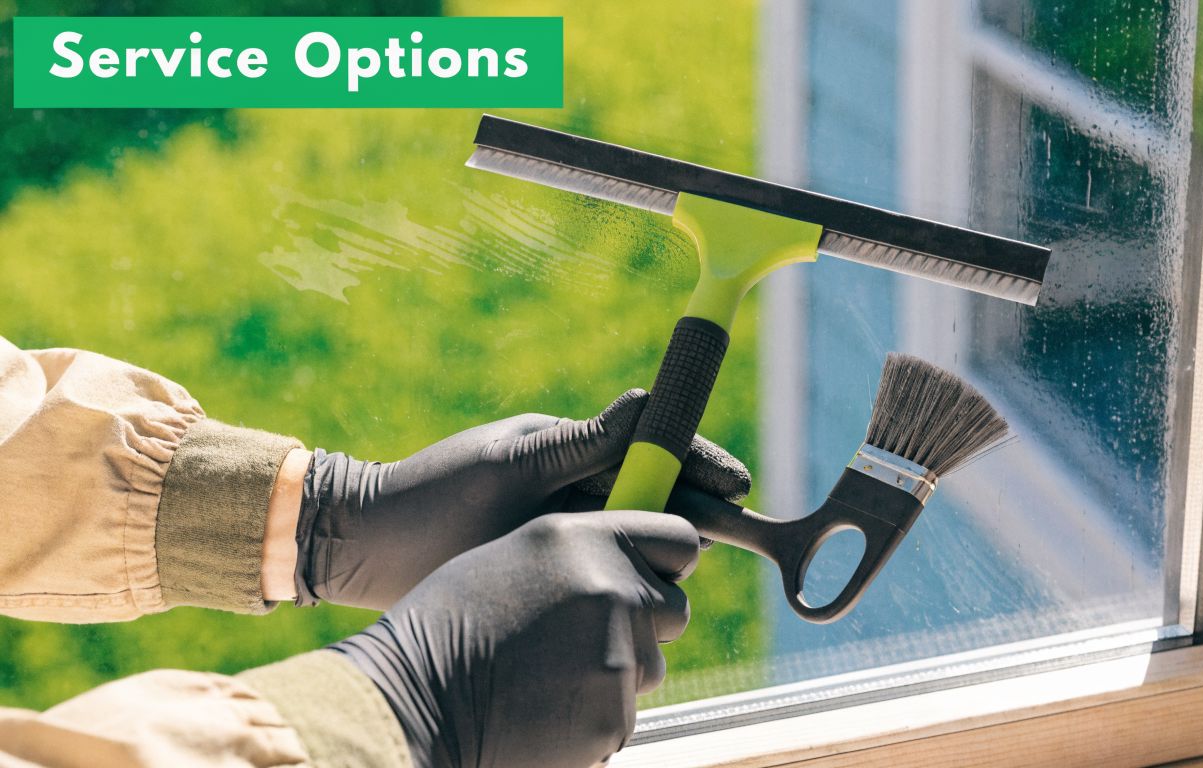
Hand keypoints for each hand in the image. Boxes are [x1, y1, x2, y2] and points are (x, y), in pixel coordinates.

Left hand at [296, 389, 748, 608]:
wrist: (370, 545)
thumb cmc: (434, 495)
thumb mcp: (511, 464)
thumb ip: (582, 443)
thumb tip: (647, 405)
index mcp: (573, 449)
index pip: (653, 448)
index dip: (698, 463)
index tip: (735, 483)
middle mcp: (577, 486)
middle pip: (657, 494)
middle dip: (700, 508)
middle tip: (736, 528)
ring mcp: (566, 528)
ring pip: (640, 534)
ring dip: (672, 547)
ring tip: (697, 565)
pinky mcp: (553, 568)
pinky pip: (611, 570)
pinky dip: (637, 577)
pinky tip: (653, 595)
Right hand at [330, 510, 699, 767]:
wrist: (414, 697)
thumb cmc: (453, 620)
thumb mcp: (520, 554)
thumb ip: (587, 552)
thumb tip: (637, 564)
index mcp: (590, 539)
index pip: (681, 540)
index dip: (669, 562)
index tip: (653, 575)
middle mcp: (615, 590)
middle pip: (673, 608)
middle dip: (644, 623)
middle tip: (582, 635)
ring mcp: (620, 656)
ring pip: (651, 664)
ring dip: (616, 670)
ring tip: (547, 671)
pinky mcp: (614, 715)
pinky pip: (624, 711)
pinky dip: (593, 713)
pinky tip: (542, 706)